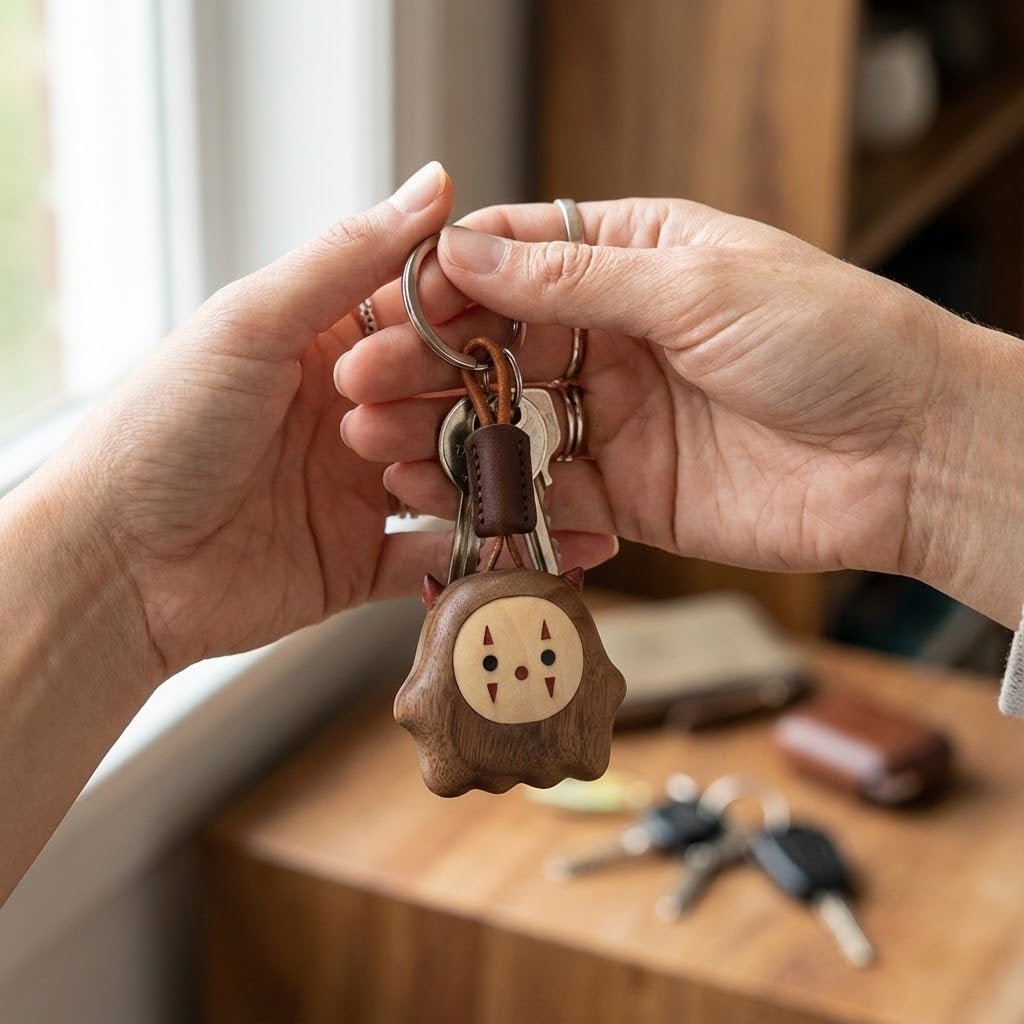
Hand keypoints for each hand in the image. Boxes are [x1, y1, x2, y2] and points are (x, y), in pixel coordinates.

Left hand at [37, 166, 615, 679]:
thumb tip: (437, 182)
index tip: (543, 317)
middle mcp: (352, 415)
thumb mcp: (253, 322)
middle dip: (504, 411)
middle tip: (562, 416)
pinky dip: (484, 556)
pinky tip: (540, 554)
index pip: (428, 321)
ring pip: (454, 481)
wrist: (114, 563)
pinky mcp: (359, 561)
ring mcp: (358, 491)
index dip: (483, 317)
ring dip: (506, 484)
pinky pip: (434, 557)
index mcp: (327, 347)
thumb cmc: (163, 425)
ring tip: (573, 490)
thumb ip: (347, 258)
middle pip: (451, 404)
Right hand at [336, 198, 1023, 625]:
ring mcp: (621, 415)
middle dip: (427, 364)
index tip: (387, 304)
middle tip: (359, 383)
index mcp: (640, 258)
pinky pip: (547, 491)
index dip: (449, 279)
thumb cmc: (830, 337)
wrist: (911, 454)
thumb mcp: (697, 284)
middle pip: (499, 345)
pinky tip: (440, 493)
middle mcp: (621, 335)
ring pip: (510, 420)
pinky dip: (497, 493)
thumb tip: (469, 252)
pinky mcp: (631, 490)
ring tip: (378, 443)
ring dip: (445, 432)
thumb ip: (577, 279)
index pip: (520, 256)